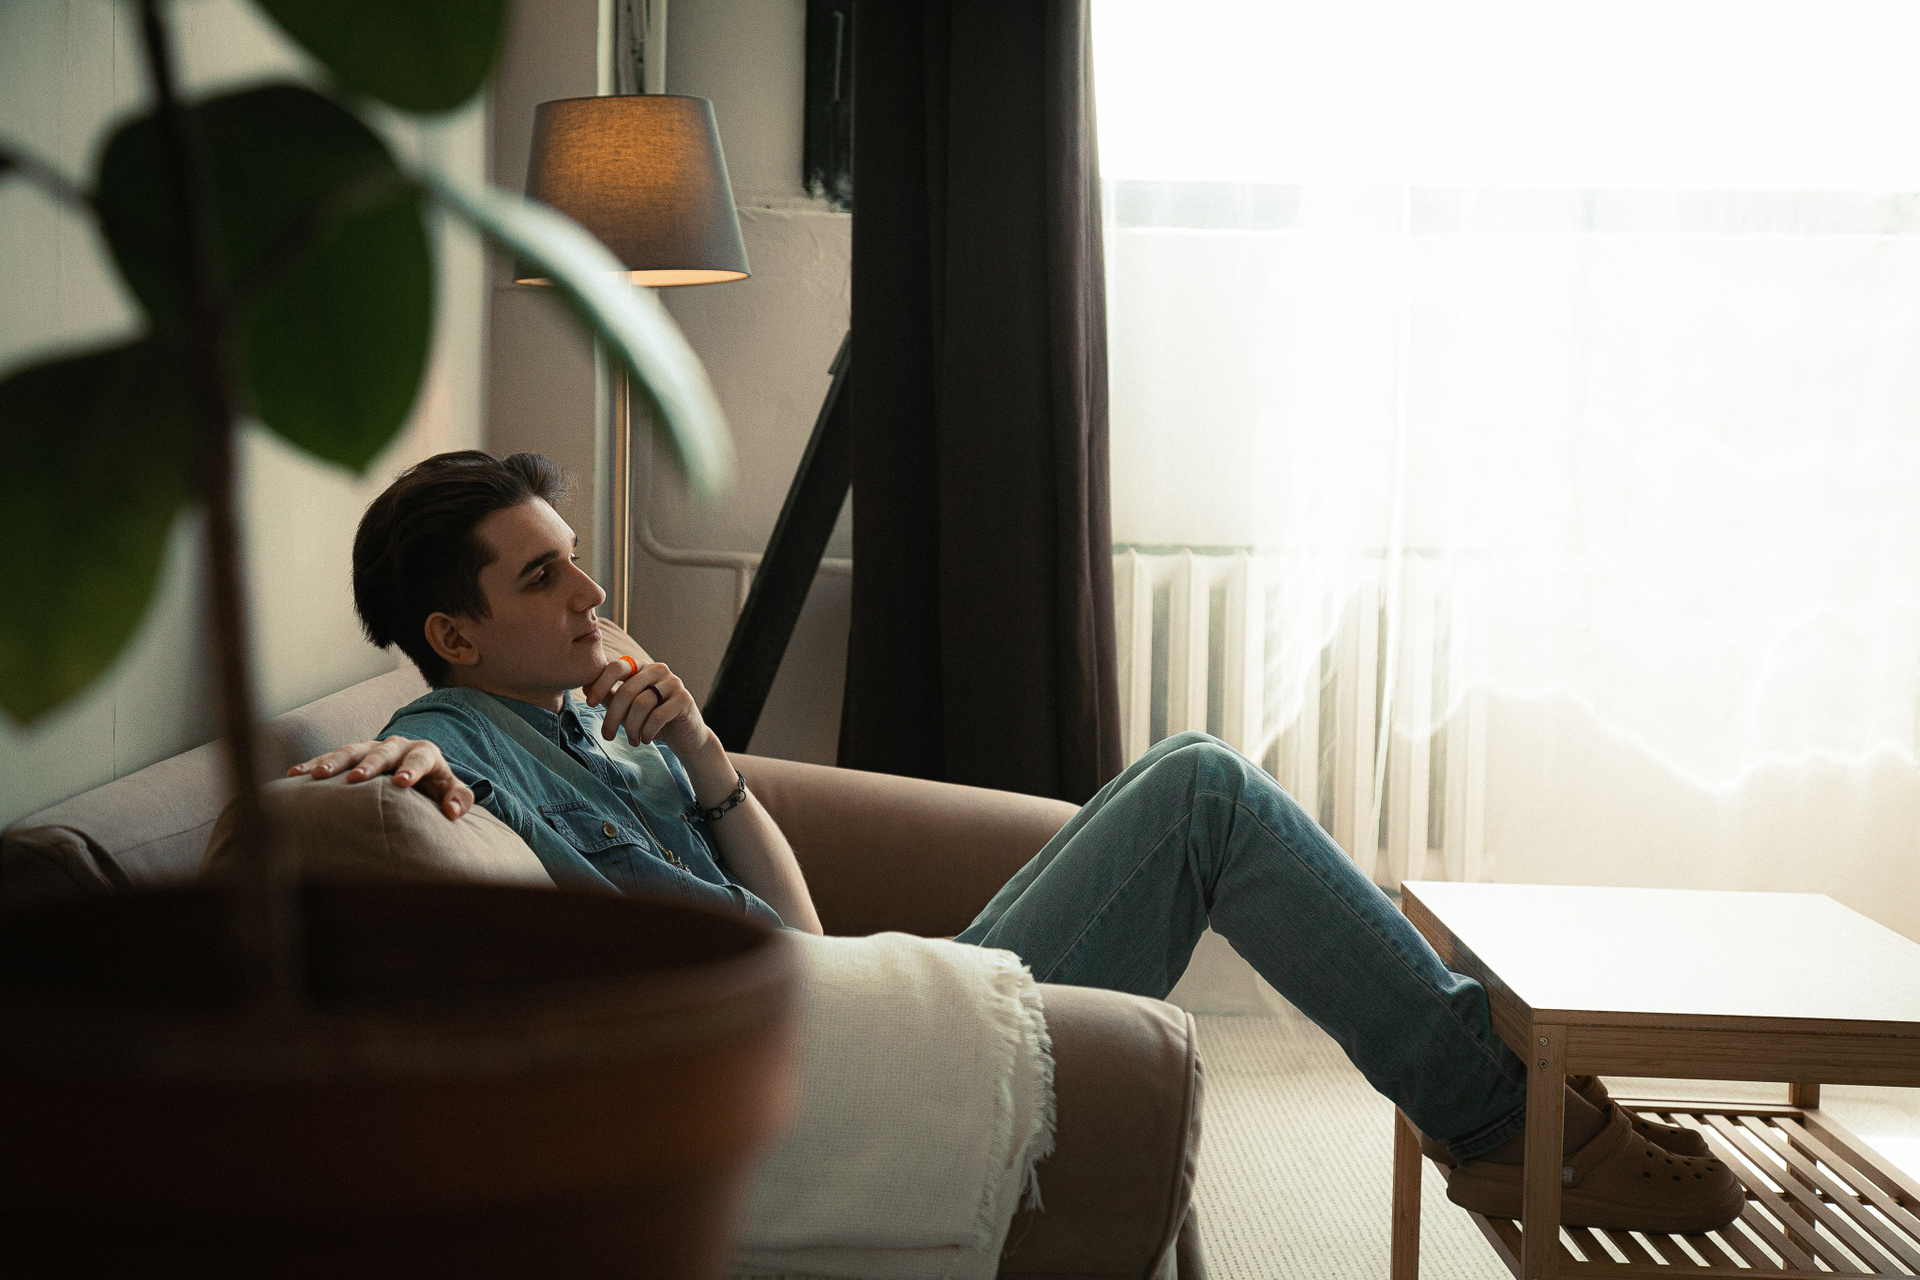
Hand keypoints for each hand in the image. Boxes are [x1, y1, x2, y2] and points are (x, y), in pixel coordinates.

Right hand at [286, 736, 473, 819]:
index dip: (411, 768)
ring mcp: (370, 748)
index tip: (402, 782)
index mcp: (424, 752)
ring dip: (334, 762)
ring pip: (351, 752)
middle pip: (382, 752)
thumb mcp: (452, 790)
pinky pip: (329, 758)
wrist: (414, 769)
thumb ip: (459, 799)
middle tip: (357, 779)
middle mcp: (395, 746)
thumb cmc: (435, 785)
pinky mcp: (351, 756)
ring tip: (317, 776)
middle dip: (369, 765)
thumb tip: (452, 812)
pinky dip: (313, 764)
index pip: (420, 757)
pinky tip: (295, 774)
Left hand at [583, 657, 711, 757]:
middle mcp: (658, 669)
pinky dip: (647, 731)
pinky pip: (658, 716)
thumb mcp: (626, 709)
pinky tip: (645, 740)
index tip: (589, 703)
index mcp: (642, 667)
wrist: (684, 736)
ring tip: (632, 741)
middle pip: (627, 689)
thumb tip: (585, 687)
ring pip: (642, 704)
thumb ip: (609, 696)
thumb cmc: (651, 720)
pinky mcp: (685, 699)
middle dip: (613, 716)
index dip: (600, 684)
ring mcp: (673, 682)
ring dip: (632, 727)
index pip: (616, 667)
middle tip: (607, 735)